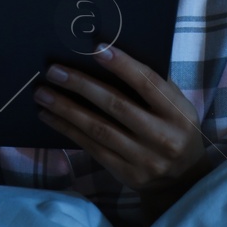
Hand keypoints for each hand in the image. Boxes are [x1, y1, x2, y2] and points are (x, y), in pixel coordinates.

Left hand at [34, 44, 213, 206]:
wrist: (183, 179)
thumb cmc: (175, 129)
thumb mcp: (177, 107)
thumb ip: (153, 87)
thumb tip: (111, 58)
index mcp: (178, 113)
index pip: (148, 83)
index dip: (122, 65)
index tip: (96, 48)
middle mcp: (163, 136)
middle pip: (117, 105)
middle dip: (82, 85)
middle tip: (54, 71)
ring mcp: (144, 158)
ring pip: (99, 129)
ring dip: (67, 109)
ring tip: (43, 93)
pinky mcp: (126, 173)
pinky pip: (92, 148)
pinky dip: (69, 130)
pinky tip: (51, 117)